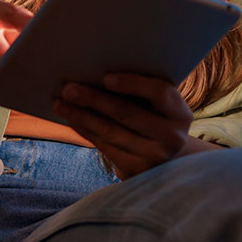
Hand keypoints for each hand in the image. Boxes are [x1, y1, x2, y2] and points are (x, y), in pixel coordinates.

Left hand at [52, 73, 211, 177]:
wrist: (165, 158)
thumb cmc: (154, 118)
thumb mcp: (157, 105)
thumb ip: (140, 91)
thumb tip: (96, 70)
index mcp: (181, 113)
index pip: (160, 93)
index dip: (133, 84)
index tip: (106, 77)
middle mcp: (172, 137)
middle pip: (128, 113)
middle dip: (94, 99)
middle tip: (68, 88)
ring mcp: (155, 157)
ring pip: (111, 132)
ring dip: (81, 116)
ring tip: (60, 103)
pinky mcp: (136, 172)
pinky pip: (105, 147)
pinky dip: (85, 131)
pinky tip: (72, 119)